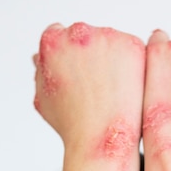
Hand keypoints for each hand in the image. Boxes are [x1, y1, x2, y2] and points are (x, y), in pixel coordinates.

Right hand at [34, 22, 145, 151]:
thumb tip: (39, 57)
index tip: (76, 74)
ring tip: (109, 91)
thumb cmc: (72, 122)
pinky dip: (131, 65)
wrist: (100, 137)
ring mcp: (106, 36)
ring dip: (110, 59)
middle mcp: (78, 33)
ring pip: (108, 42)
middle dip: (88, 56)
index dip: (68, 57)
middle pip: (83, 36)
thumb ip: (40, 72)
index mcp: (52, 42)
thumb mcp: (44, 96)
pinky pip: (130, 49)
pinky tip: (124, 88)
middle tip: (94, 86)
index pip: (57, 35)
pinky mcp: (131, 44)